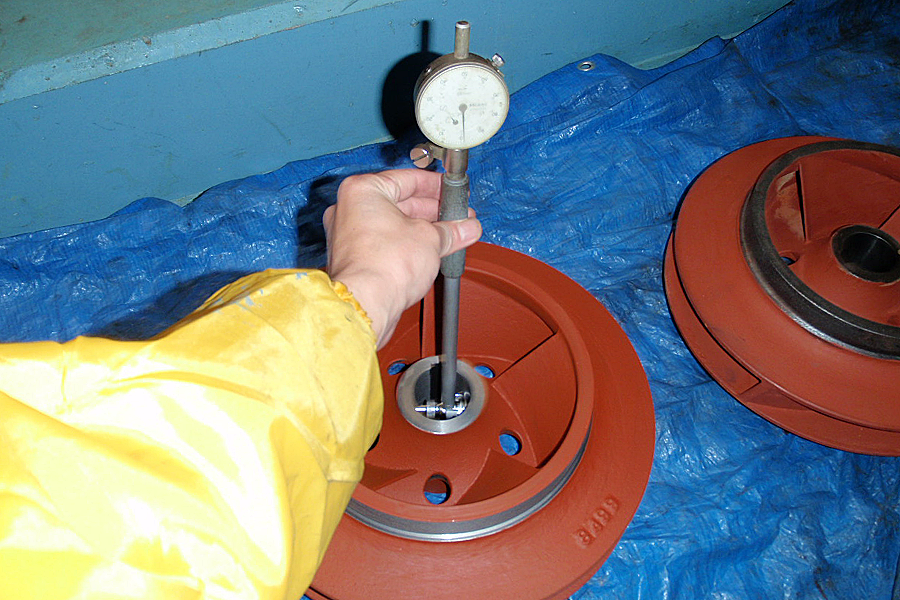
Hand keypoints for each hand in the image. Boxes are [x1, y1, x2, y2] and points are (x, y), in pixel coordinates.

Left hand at [323, 169, 481, 347]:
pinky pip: (386, 245)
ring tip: (452, 236)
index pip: (407, 179)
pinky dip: (408, 246)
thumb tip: (466, 228)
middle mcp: (350, 210)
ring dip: (424, 231)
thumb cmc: (386, 265)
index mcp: (363, 191)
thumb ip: (451, 230)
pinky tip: (432, 252)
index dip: (436, 186)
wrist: (367, 304)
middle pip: (400, 203)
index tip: (451, 191)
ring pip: (393, 226)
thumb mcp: (431, 238)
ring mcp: (349, 236)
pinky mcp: (354, 260)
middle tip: (458, 218)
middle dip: (434, 213)